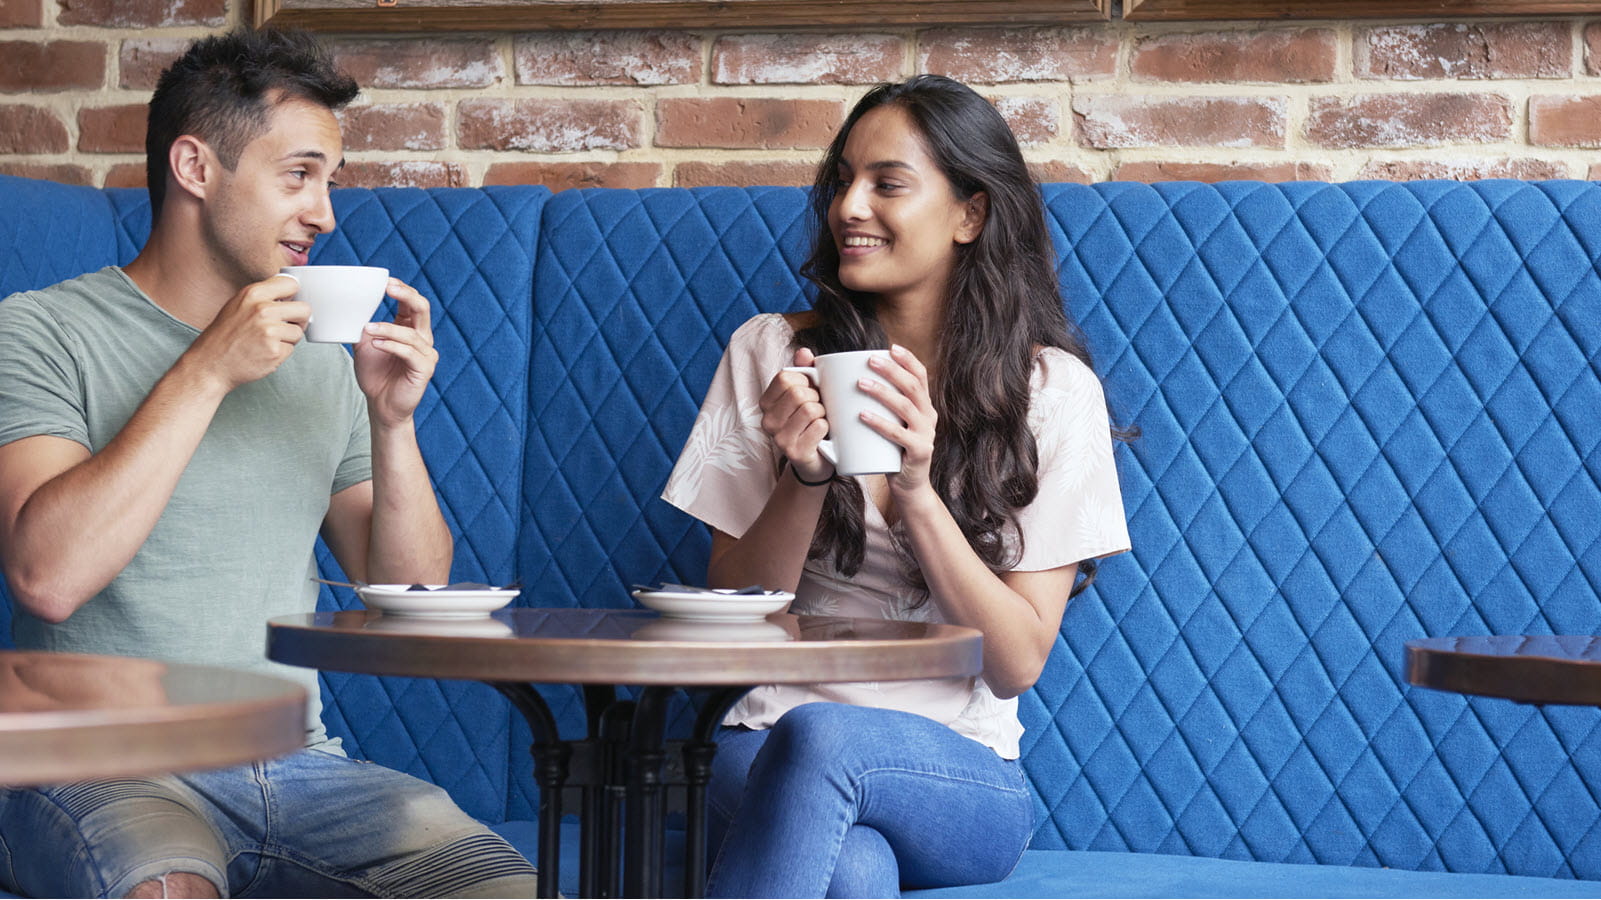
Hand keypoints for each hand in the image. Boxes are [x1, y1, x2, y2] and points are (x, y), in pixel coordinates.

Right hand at [183, 274, 308, 391]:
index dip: (294, 295)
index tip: (289, 303)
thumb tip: (291, 292)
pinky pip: (291, 349)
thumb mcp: (238, 305)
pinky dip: (281, 353)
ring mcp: (269, 331)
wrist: (210, 363)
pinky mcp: (274, 351)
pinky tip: (264, 353)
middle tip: (285, 326)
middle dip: (299, 319)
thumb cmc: (225, 335)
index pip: (291, 284)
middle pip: (304, 309)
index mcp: (253, 294)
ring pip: (298, 332)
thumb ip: (263, 297)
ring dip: (288, 339)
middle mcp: (262, 309)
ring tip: (268, 341)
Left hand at [352, 278, 438, 427]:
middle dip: (406, 295)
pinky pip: (410, 352)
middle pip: (422, 308)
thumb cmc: (375, 375)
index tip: (384, 280)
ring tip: (368, 329)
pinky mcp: (425, 369)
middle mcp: (422, 338)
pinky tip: (377, 343)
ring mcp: (426, 354)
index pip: (412, 302)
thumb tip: (350, 307)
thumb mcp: (366, 344)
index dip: (402, 289)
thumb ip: (365, 326)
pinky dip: (392, 345)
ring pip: (410, 333)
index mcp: (410, 329)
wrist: (381, 405)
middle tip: (388, 287)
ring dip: (387, 328)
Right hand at [760, 347, 833, 482]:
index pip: (784, 377)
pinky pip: (819, 426)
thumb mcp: (807, 393)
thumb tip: (804, 351)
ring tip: (820, 421)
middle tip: (819, 409)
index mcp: (766, 402)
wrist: (817, 459)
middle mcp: (767, 421)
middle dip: (817, 398)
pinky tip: (823, 435)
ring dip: (823, 413)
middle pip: (798, 393)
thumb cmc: (811, 421)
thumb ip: (804, 370)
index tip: (811, 390)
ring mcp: (779, 439)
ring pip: (810, 409)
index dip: (805, 380)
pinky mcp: (795, 453)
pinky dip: (827, 427)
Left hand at [860, 344, 936, 495]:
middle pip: (913, 387)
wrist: (909, 487)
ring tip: (860, 383)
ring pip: (906, 406)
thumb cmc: (892, 452)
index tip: (890, 347)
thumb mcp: (891, 424)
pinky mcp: (919, 452)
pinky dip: (880, 423)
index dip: (908, 360)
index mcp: (924, 407)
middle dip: (892, 370)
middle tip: (869, 360)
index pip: (921, 376)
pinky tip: (863, 415)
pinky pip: (899, 434)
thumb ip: (881, 406)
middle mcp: (929, 417)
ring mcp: (926, 434)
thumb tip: (850, 380)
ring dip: (883, 392)